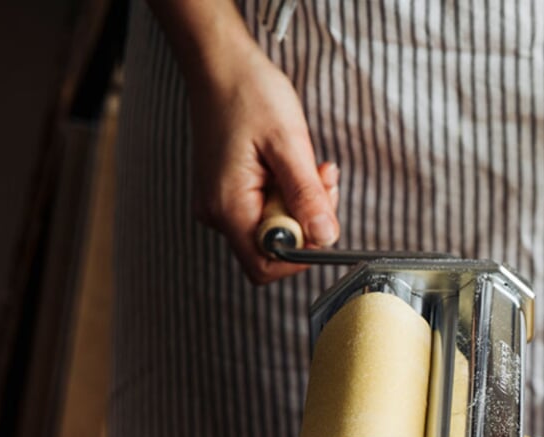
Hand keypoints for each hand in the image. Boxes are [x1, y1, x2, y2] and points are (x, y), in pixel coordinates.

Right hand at [179, 27, 339, 283]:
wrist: (220, 65)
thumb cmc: (250, 93)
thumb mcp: (289, 143)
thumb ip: (307, 195)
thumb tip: (326, 237)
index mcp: (228, 206)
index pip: (265, 265)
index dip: (301, 254)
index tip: (322, 219)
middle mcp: (218, 212)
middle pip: (273, 249)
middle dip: (308, 221)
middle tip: (322, 179)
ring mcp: (220, 204)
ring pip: (274, 228)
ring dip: (301, 203)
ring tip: (310, 165)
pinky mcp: (228, 193)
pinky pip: (266, 209)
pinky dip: (288, 193)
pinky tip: (293, 165)